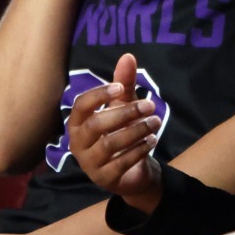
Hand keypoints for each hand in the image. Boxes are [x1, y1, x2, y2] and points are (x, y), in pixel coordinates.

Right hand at [64, 54, 163, 209]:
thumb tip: (128, 56)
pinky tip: (153, 140)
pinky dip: (139, 150)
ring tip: (156, 122)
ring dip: (136, 131)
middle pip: (96, 125)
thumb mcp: (123, 107)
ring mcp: (89, 163)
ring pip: (110, 144)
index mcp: (78, 123)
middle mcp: (78, 143)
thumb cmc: (120, 133)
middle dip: (125, 113)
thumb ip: (123, 84)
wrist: (130, 173)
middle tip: (150, 106)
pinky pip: (121, 162)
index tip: (121, 88)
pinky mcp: (104, 179)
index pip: (81, 106)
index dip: (98, 95)